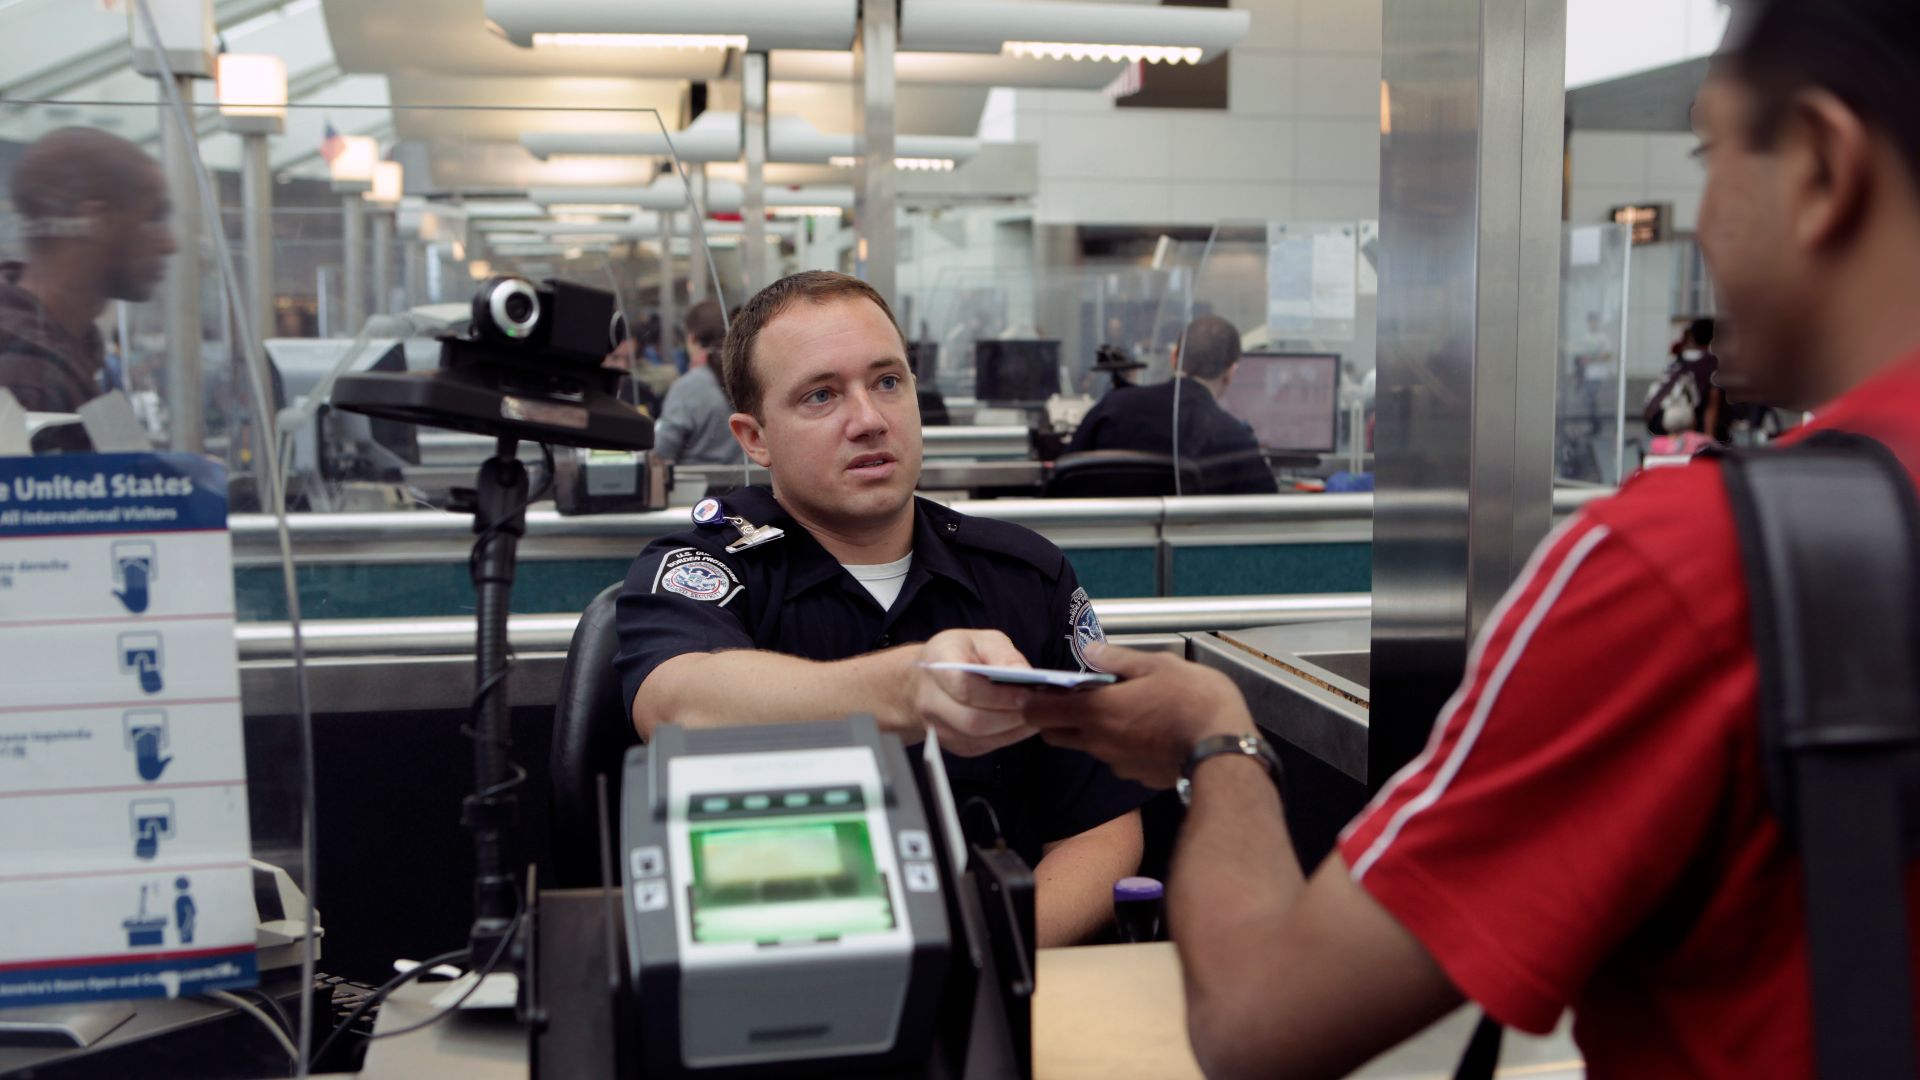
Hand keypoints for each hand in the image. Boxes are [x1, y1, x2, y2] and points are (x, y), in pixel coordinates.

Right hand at [907, 629, 1039, 756]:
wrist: (921, 681)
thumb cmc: (957, 655)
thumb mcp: (981, 640)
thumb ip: (1004, 655)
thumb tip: (1027, 676)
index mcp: (937, 665)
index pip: (965, 687)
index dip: (999, 695)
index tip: (1028, 693)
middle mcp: (930, 700)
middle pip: (972, 720)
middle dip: (1011, 717)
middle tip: (1038, 709)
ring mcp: (937, 726)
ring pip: (978, 738)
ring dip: (1013, 730)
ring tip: (1036, 716)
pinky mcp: (951, 744)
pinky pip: (982, 746)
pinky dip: (1008, 737)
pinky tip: (1022, 724)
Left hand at [1023, 642, 1254, 788]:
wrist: (1225, 749)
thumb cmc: (1195, 702)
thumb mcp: (1157, 665)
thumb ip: (1116, 659)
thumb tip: (1089, 650)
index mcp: (1096, 710)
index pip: (1039, 712)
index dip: (1033, 700)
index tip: (1040, 688)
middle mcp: (1098, 741)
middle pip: (1055, 734)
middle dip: (1056, 717)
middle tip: (1076, 696)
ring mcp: (1116, 763)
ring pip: (1087, 746)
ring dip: (1091, 729)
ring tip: (1120, 707)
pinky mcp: (1136, 775)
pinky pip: (1115, 758)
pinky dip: (1119, 744)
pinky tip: (1144, 729)